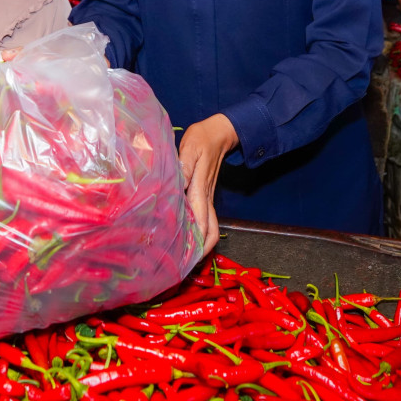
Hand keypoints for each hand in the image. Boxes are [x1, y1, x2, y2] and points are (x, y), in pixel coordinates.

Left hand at [178, 113, 237, 252]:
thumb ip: (185, 166)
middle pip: (210, 231)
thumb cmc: (202, 139)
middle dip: (201, 251)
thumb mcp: (190, 148)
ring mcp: (207, 198)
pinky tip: (188, 237)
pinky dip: (200, 233)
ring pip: (210, 228)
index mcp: (200, 189)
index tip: (186, 257)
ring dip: (201, 244)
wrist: (220, 134)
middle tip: (185, 266)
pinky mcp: (205, 195)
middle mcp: (206, 198)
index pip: (201, 221)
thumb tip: (181, 184)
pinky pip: (206, 219)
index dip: (195, 241)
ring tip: (187, 259)